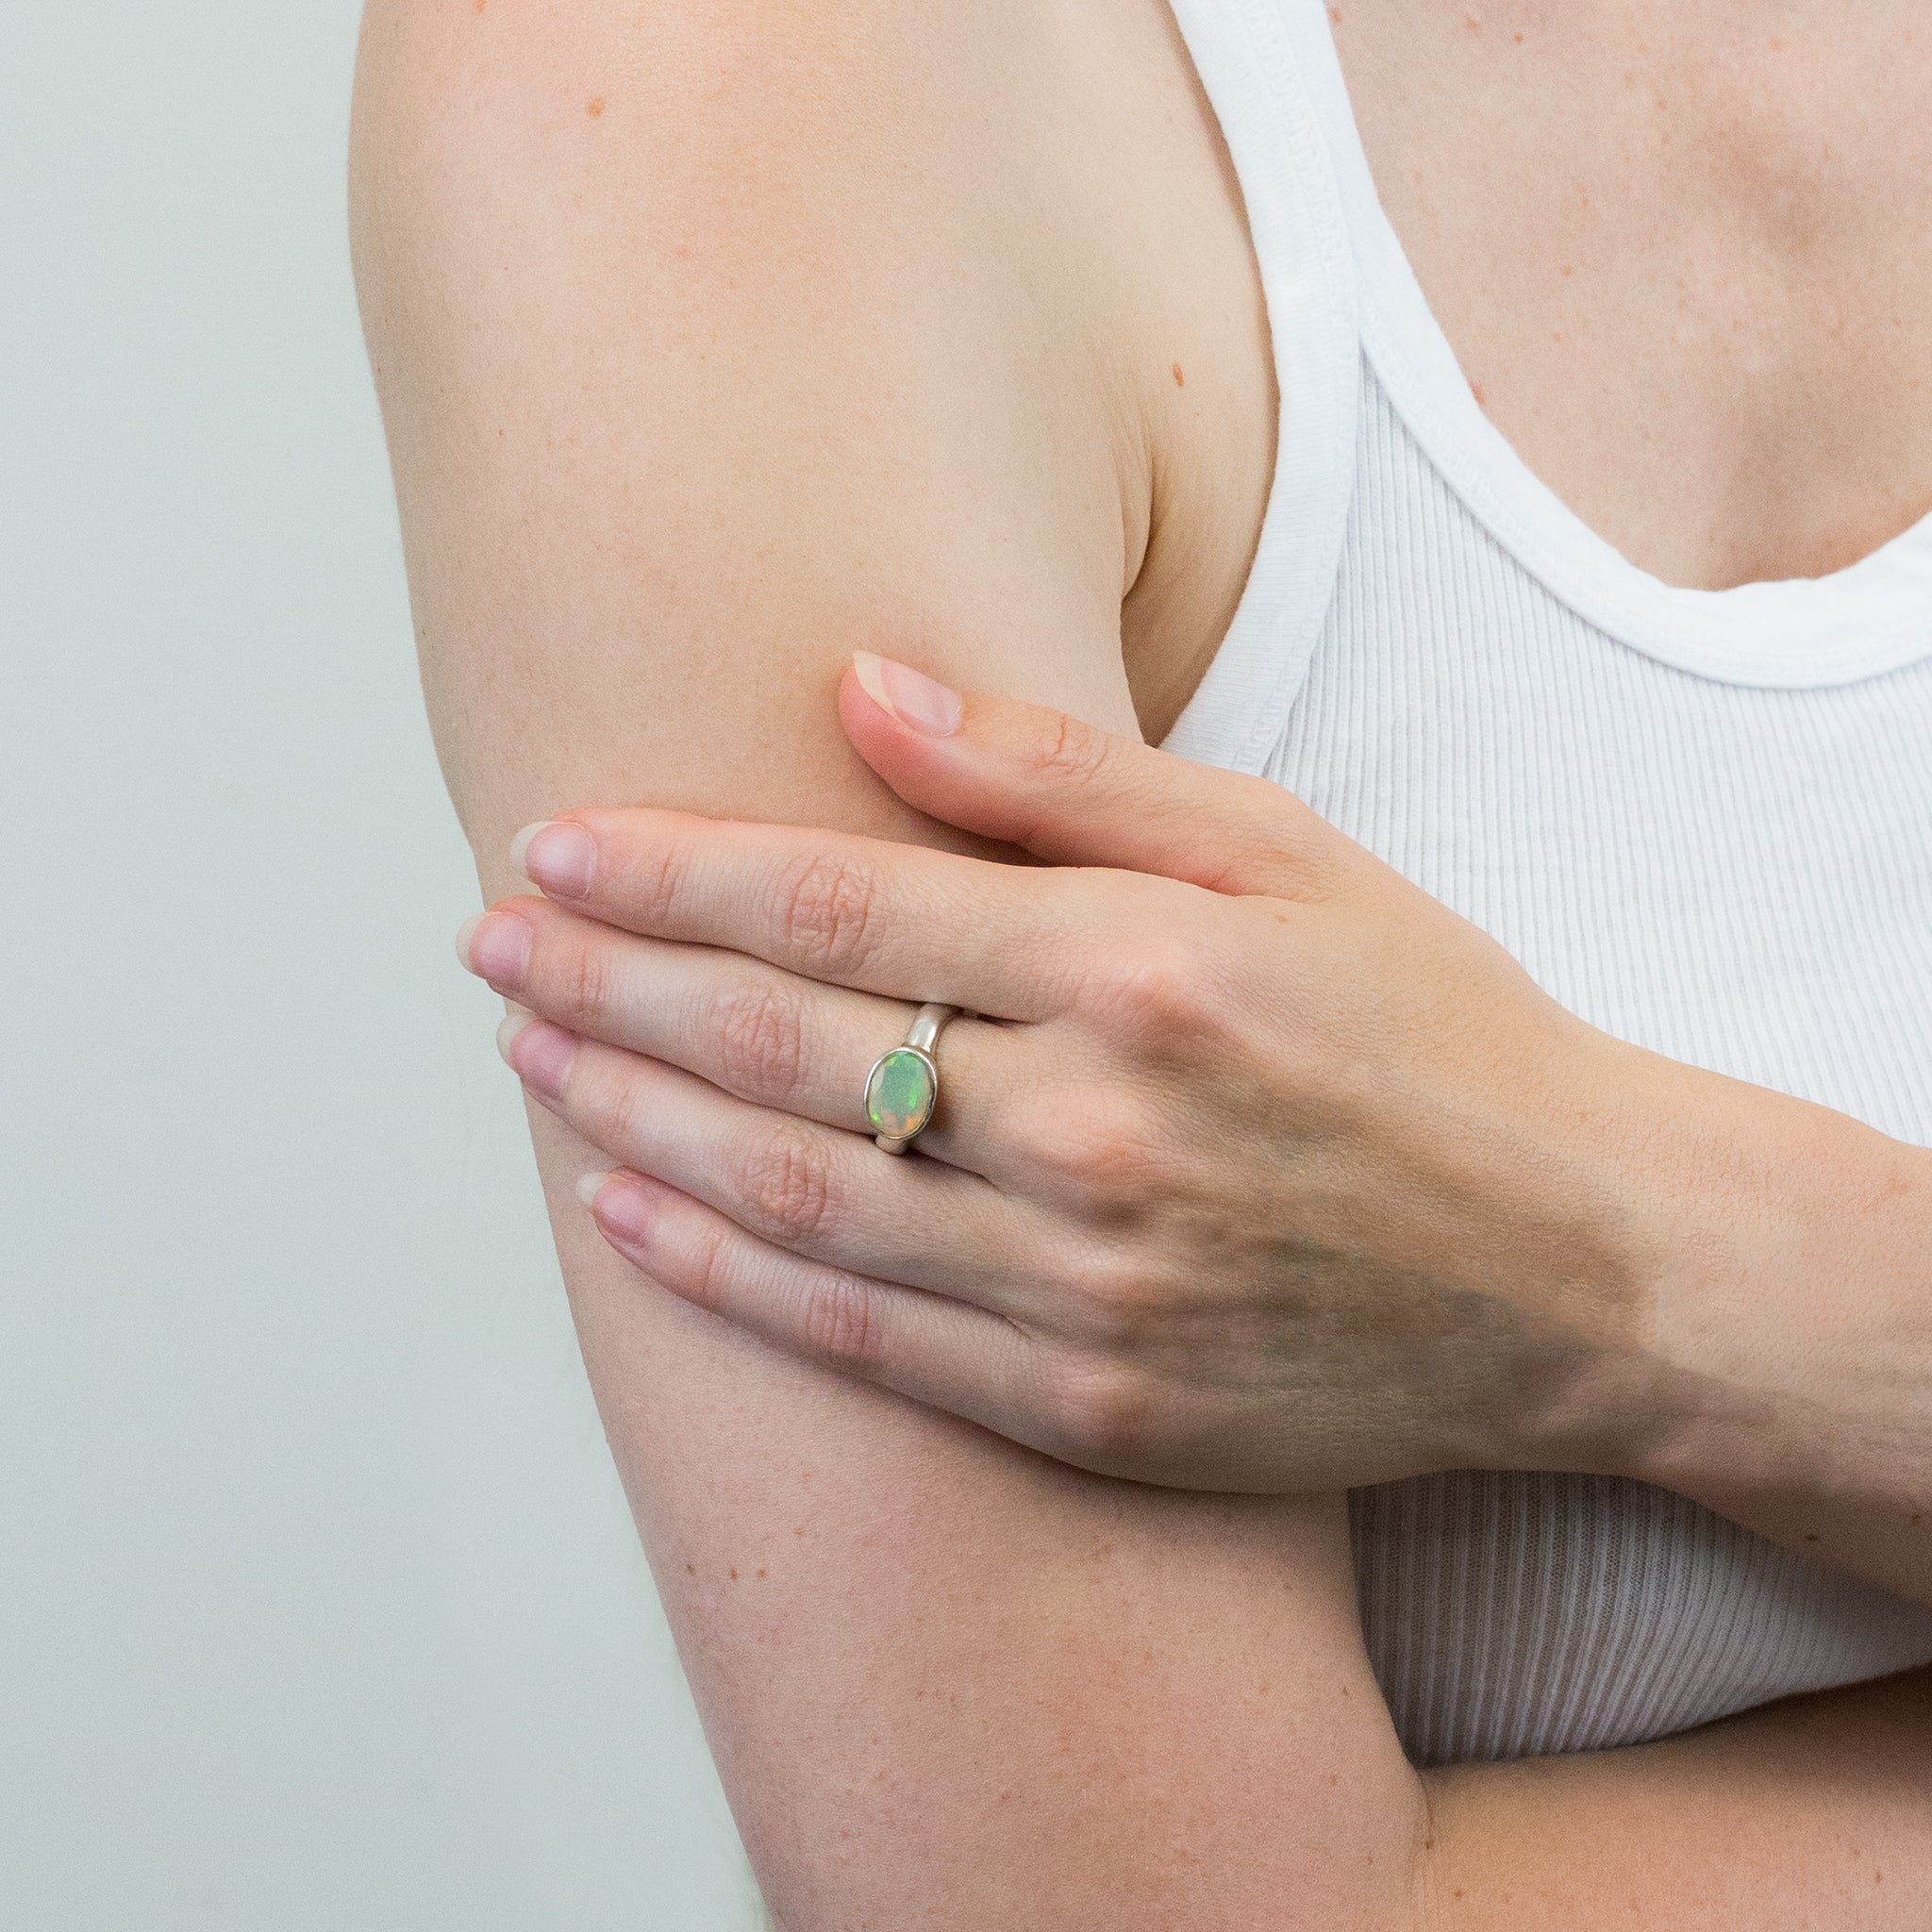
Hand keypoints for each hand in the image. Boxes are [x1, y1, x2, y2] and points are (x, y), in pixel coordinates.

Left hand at [458, 651, 1686, 1492]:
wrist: (1578, 1268)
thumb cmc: (1431, 1031)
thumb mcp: (1285, 850)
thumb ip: (1064, 772)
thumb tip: (859, 682)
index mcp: (1145, 967)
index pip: (842, 904)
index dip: (673, 873)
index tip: (551, 846)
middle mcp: (1100, 1129)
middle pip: (785, 1045)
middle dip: (610, 984)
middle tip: (489, 944)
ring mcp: (1088, 1286)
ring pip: (793, 1196)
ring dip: (632, 1118)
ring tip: (527, 1059)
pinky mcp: (1093, 1404)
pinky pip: (862, 1341)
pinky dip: (724, 1277)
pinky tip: (626, 1217)